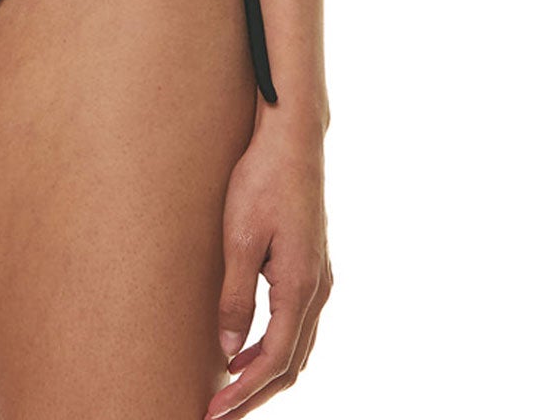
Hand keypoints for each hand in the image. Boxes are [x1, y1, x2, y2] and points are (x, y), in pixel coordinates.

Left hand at [206, 117, 331, 416]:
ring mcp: (319, 280)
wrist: (292, 141)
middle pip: (290, 364)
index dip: (244, 392)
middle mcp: (318, 291)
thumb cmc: (261, 181)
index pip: (274, 361)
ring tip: (228, 392)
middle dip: (254, 394)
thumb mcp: (239, 238)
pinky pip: (297, 325)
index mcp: (301, 287)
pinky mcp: (312, 269)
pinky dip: (274, 350)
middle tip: (217, 414)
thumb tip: (228, 351)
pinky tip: (247, 350)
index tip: (214, 413)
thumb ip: (235, 297)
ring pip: (297, 347)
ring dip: (265, 375)